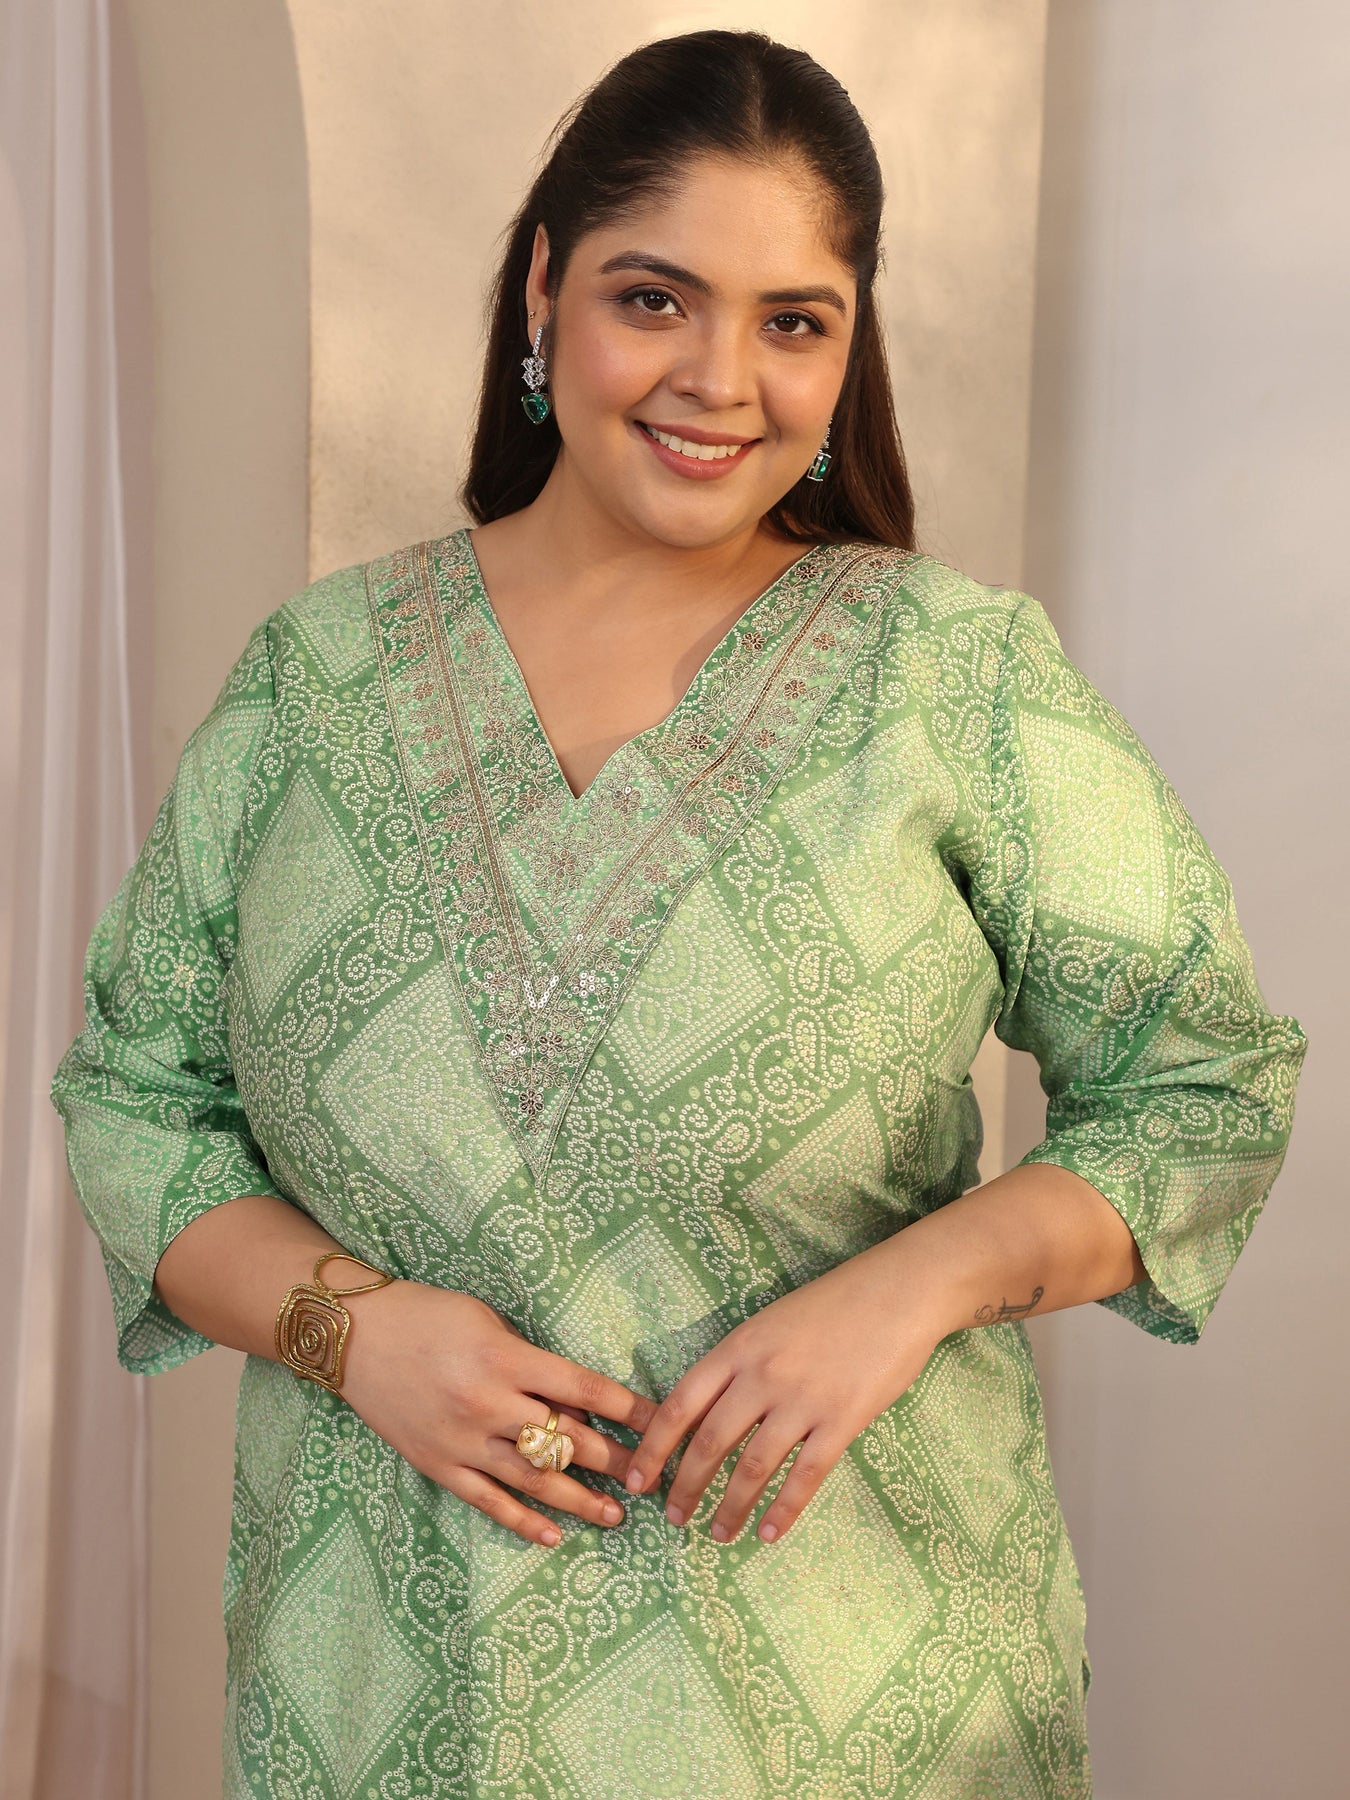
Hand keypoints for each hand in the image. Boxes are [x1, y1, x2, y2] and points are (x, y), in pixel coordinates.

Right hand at [338, 1280, 657, 1546]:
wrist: (355, 1336)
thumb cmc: (428, 1315)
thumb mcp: (488, 1320)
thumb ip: (531, 1360)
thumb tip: (579, 1400)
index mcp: (505, 1357)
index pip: (583, 1387)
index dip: (628, 1408)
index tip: (661, 1423)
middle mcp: (487, 1402)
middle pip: (567, 1439)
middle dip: (616, 1460)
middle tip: (652, 1478)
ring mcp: (461, 1439)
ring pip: (534, 1479)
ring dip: (581, 1500)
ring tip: (617, 1516)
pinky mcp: (438, 1465)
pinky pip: (487, 1501)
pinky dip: (522, 1521)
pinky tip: (555, 1535)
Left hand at [622, 1238, 943, 1543]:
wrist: (898, 1291)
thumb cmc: (834, 1303)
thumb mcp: (771, 1322)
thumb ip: (739, 1363)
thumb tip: (706, 1412)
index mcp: (739, 1347)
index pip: (680, 1403)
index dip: (654, 1446)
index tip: (638, 1479)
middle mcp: (762, 1375)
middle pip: (710, 1442)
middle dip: (686, 1486)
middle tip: (674, 1517)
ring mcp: (803, 1399)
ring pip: (753, 1467)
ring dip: (731, 1507)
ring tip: (718, 1533)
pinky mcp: (843, 1420)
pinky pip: (805, 1476)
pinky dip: (784, 1510)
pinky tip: (769, 1534)